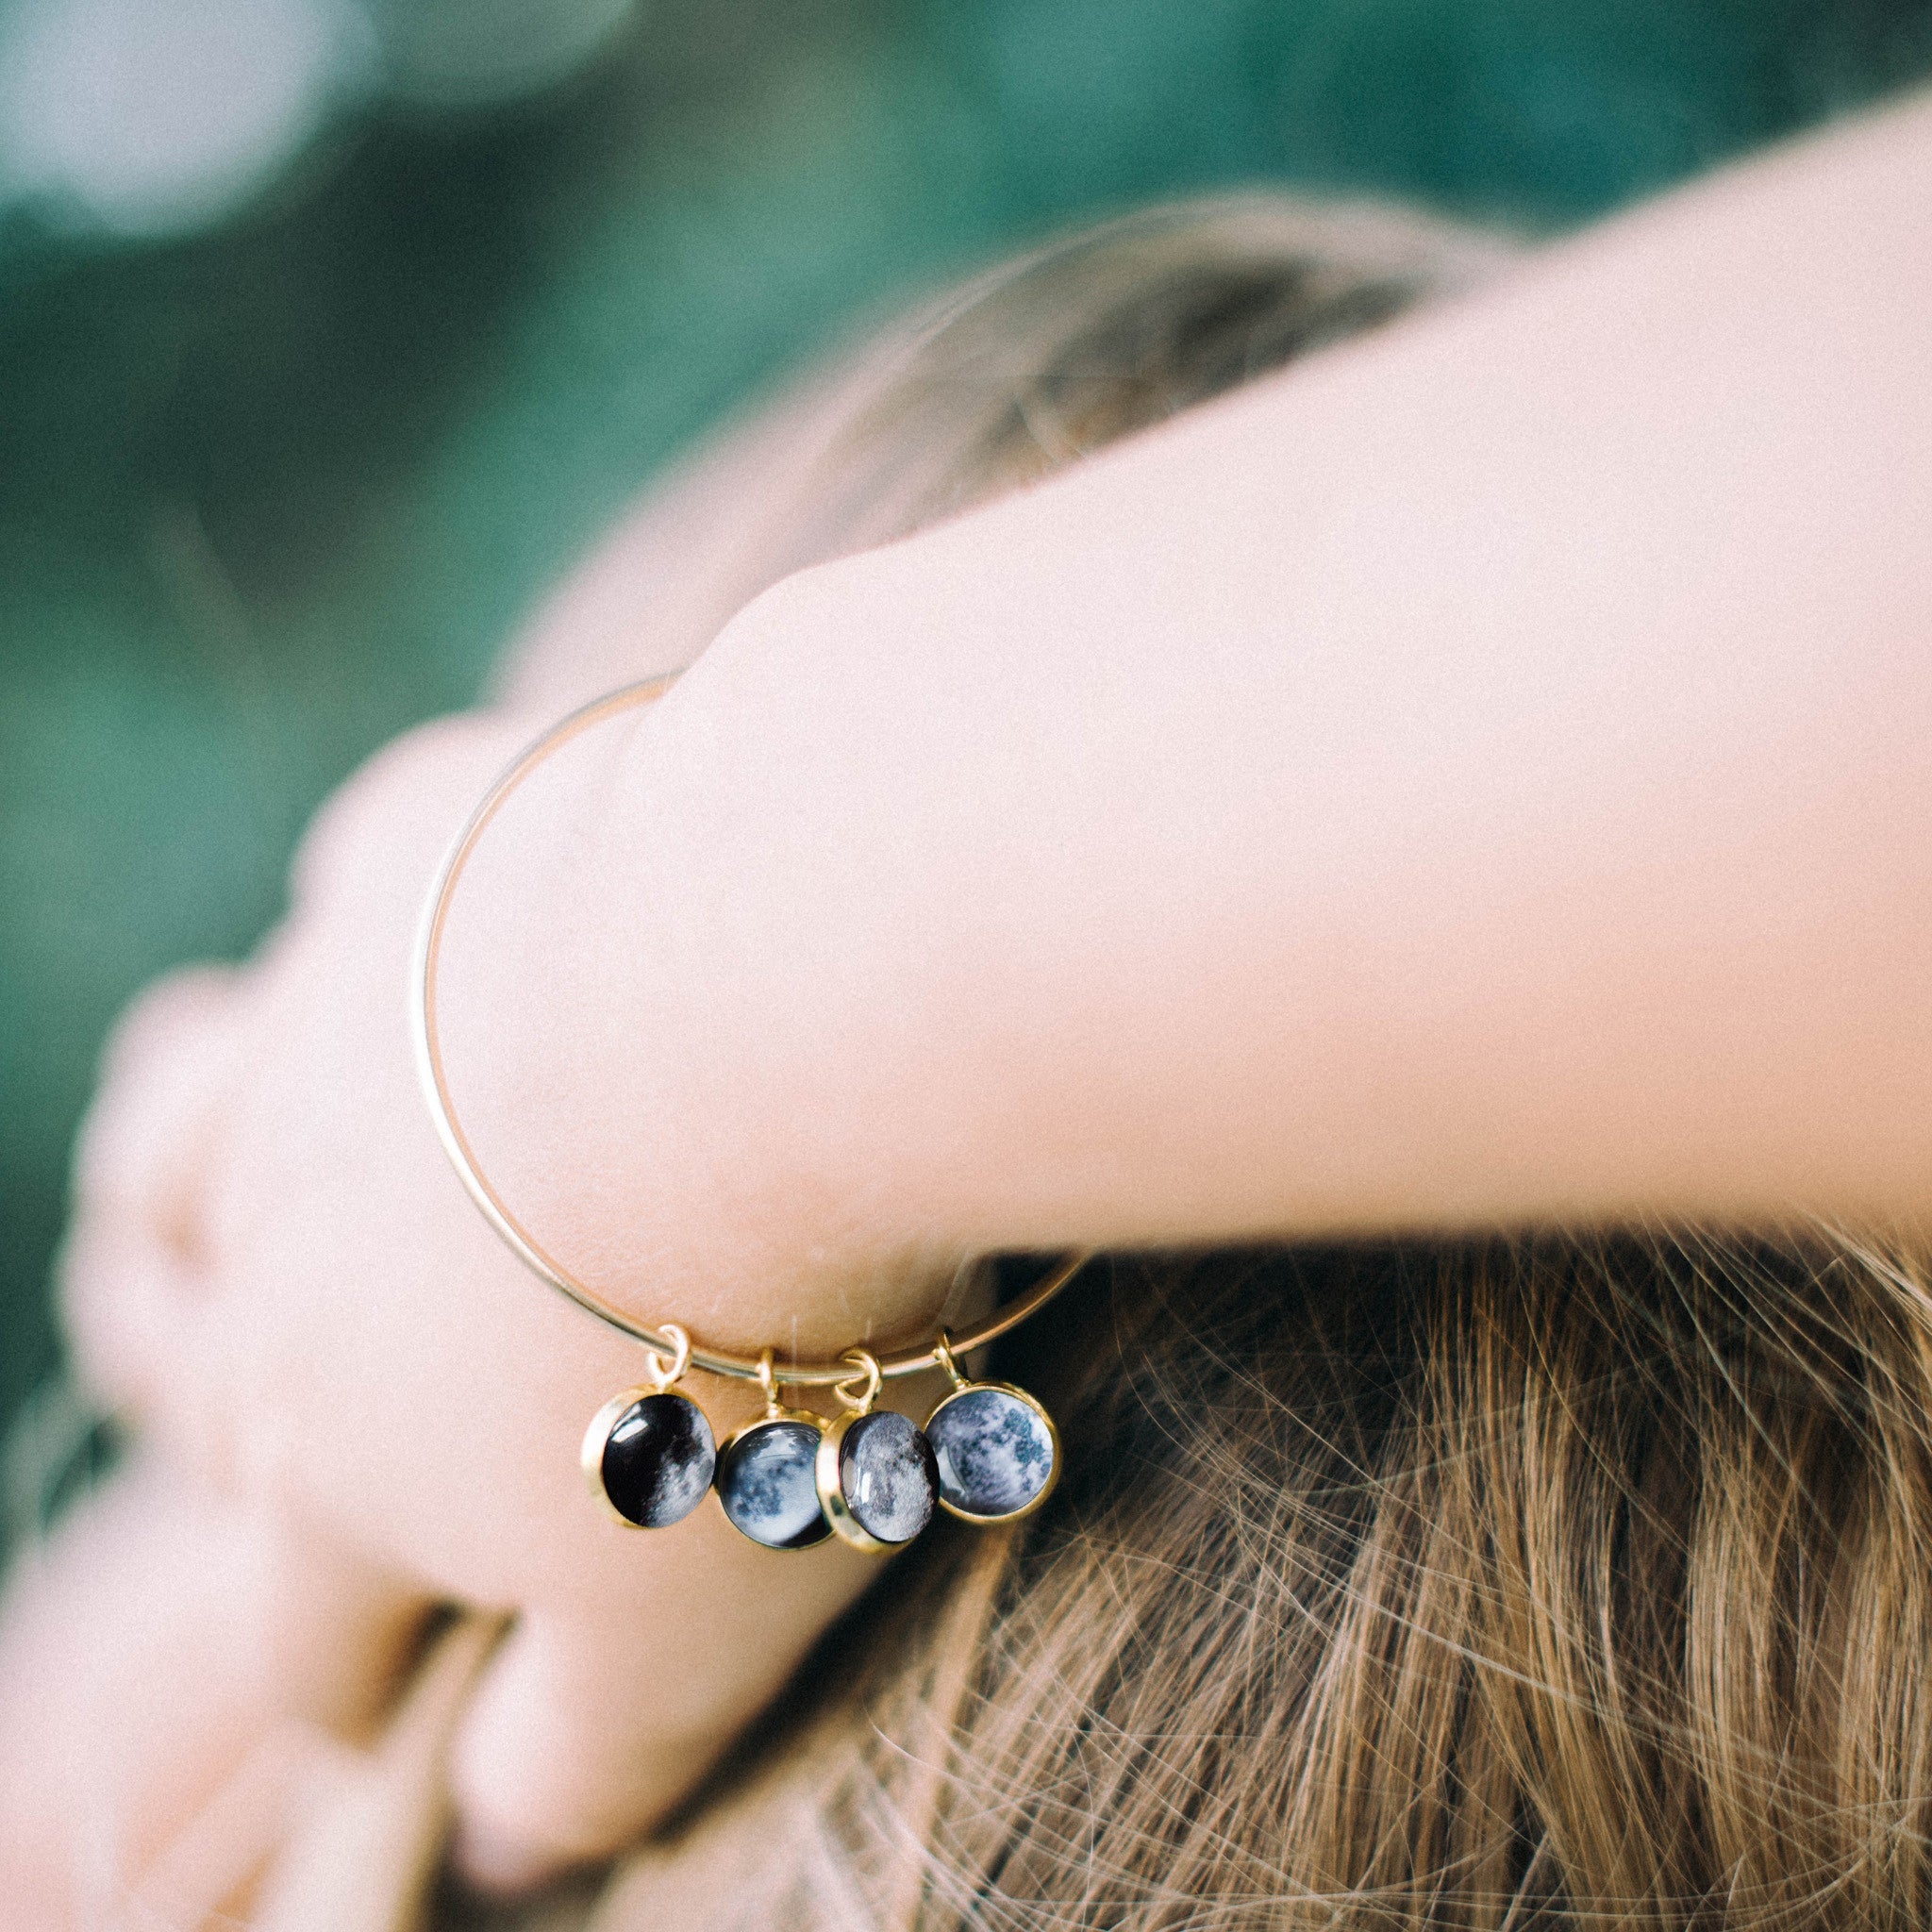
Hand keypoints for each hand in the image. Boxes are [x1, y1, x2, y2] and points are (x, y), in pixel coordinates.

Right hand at [10, 706, 950, 1906]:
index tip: (381, 1696)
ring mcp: (328, 1034)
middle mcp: (287, 1247)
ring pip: (187, 1130)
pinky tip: (437, 943)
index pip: (307, 1630)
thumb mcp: (687, 1627)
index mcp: (344, 1459)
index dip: (346, 1681)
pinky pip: (335, 912)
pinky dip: (368, 943)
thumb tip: (512, 1856)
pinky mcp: (414, 858)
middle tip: (321, 1432)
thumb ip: (574, 1763)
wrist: (775, 1012)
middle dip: (259, 1436)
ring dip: (200, 1169)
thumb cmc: (743, 1350)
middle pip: (218, 1377)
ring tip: (252, 1187)